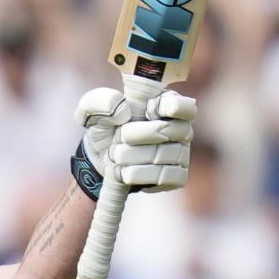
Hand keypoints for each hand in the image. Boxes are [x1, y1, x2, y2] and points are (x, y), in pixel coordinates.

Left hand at [76, 87, 195, 190]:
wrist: (101, 162)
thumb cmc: (105, 130)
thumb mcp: (93, 110)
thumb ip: (101, 101)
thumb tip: (123, 112)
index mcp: (167, 105)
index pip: (185, 105)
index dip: (169, 106)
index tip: (147, 109)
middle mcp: (181, 129)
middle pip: (166, 130)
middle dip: (134, 134)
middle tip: (119, 137)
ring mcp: (182, 153)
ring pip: (163, 155)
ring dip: (131, 156)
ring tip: (116, 156)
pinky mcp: (177, 177)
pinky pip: (165, 177)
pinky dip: (140, 175)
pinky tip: (125, 173)